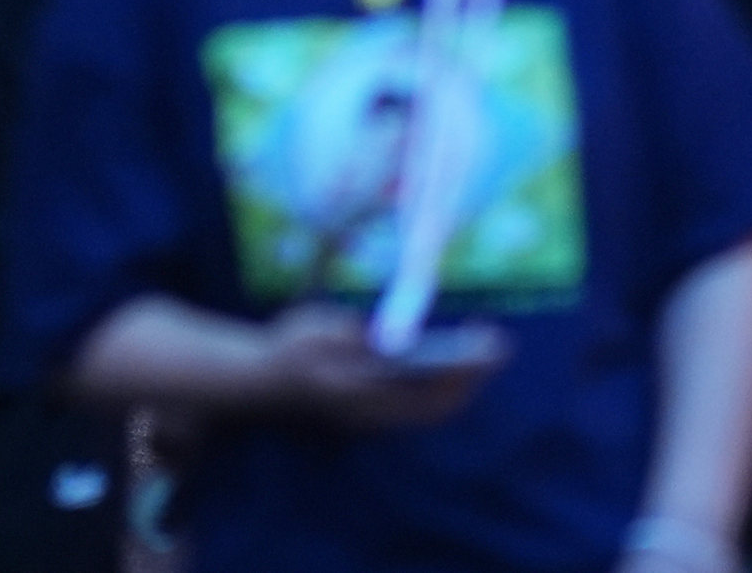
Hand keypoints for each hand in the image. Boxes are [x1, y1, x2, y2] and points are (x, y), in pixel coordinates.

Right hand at [246, 307, 509, 430]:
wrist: (256, 381)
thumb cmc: (286, 351)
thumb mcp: (322, 332)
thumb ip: (361, 337)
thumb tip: (399, 339)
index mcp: (368, 399)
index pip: (433, 396)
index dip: (467, 373)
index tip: (491, 345)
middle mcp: (377, 417)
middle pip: (439, 407)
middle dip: (471, 377)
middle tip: (495, 344)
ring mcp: (373, 418)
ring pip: (429, 408)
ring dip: (456, 382)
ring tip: (478, 349)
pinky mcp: (369, 410)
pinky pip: (414, 403)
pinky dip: (436, 384)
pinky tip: (441, 359)